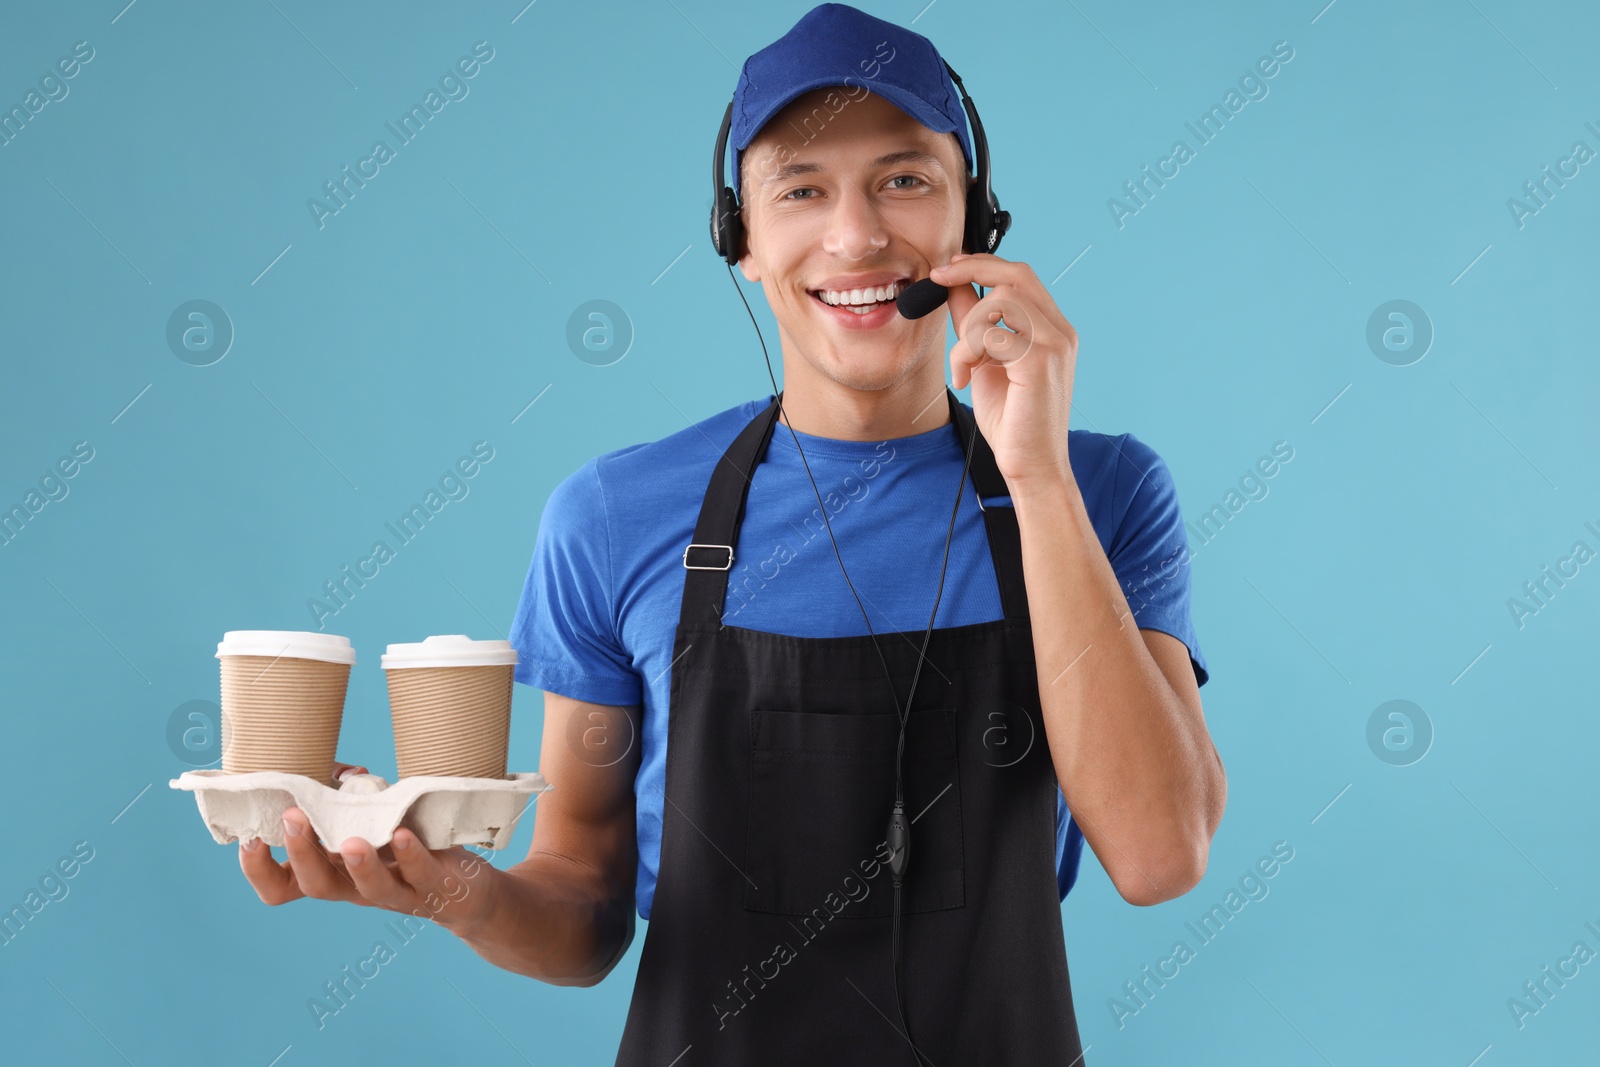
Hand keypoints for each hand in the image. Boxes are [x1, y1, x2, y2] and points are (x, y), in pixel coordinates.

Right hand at [238, 760, 499, 936]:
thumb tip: (339, 769)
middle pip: (316, 886)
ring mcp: (396, 891)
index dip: (258, 870)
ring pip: (369, 888)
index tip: (249, 836)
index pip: (280, 887)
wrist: (465, 892)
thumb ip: (348, 796)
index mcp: (332, 873)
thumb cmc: (407, 848)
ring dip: (358, 864)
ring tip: (351, 841)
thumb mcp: (371, 820)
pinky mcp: (434, 887)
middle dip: (302, 852)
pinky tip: (402, 833)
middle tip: (292, 817)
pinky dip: (411, 855)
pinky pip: (420, 875)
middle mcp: (356, 888)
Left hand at [929, 253, 1079, 488]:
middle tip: (937, 279)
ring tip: (963, 364)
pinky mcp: (1040, 361)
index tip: (948, 268)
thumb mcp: (986, 363)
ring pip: (999, 301)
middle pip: (1016, 274)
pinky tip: (965, 380)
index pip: (1020, 276)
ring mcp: (1054, 344)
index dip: (982, 264)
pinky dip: (965, 354)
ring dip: (966, 329)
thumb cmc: (1013, 423)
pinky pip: (990, 335)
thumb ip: (975, 325)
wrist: (1033, 467)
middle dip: (971, 268)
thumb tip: (954, 288)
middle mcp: (1060, 331)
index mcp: (1052, 329)